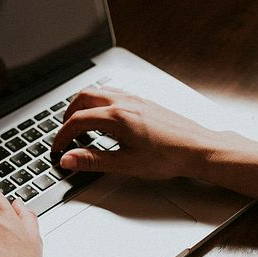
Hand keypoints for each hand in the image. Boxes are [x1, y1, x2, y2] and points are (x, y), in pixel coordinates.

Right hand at [50, 87, 217, 178]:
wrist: (199, 148)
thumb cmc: (170, 157)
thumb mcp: (127, 164)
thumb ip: (94, 160)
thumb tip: (69, 159)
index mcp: (117, 117)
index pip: (77, 121)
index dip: (62, 136)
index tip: (58, 149)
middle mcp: (125, 102)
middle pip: (84, 98)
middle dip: (68, 115)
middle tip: (65, 134)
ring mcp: (136, 99)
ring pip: (99, 92)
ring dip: (84, 106)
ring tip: (81, 125)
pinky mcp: (145, 102)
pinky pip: (114, 93)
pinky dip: (100, 103)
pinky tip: (106, 119)